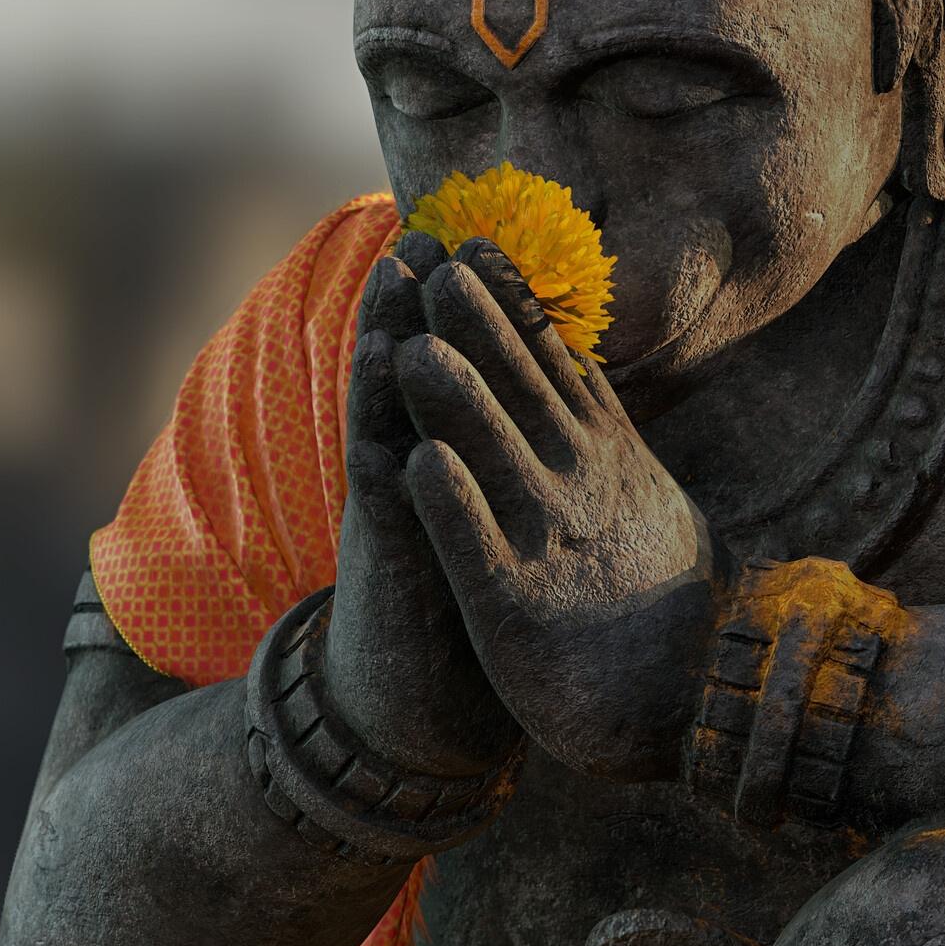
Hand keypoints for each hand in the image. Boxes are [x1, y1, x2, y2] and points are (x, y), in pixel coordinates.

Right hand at [326, 236, 519, 782]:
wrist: (417, 715)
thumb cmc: (474, 617)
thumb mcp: (501, 533)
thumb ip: (513, 475)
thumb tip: (558, 419)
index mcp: (456, 468)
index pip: (467, 378)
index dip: (477, 318)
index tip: (488, 244)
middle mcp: (416, 477)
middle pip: (417, 375)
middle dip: (423, 305)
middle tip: (430, 230)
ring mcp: (395, 514)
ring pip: (388, 416)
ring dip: (387, 346)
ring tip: (396, 279)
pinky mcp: (389, 563)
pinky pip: (386, 496)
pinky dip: (386, 447)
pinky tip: (388, 398)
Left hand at [395, 242, 718, 779]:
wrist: (701, 703)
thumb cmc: (663, 603)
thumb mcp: (647, 496)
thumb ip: (609, 432)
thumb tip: (580, 367)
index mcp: (608, 455)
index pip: (555, 361)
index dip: (513, 303)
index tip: (476, 245)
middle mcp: (582, 486)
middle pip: (522, 389)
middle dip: (481, 327)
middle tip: (440, 265)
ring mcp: (551, 543)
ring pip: (494, 455)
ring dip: (456, 400)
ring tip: (413, 347)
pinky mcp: (517, 608)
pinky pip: (478, 547)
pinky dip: (449, 505)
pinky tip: (416, 465)